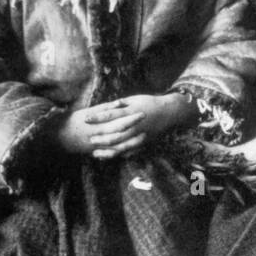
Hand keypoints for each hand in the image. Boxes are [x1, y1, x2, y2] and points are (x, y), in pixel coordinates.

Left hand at [54, 94, 198, 160]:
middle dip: (101, 137)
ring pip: (121, 146)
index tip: (86, 119)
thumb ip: (120, 104)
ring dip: (107, 150)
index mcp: (131, 112)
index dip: (97, 117)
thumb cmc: (150, 103)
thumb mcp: (135, 99)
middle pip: (115, 133)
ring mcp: (140, 135)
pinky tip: (108, 157)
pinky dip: (118, 155)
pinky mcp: (143, 142)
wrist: (169, 113)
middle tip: (88, 139)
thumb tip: (106, 106)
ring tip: (95, 152)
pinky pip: (130, 151)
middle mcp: (135, 125)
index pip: (111, 115)